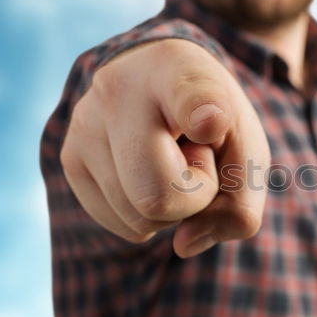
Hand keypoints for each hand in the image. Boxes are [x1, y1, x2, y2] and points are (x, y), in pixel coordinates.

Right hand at [60, 39, 270, 257]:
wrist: (158, 85)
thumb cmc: (213, 120)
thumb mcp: (247, 152)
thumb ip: (240, 204)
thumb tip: (182, 244)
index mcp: (180, 71)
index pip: (191, 98)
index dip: (201, 114)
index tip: (210, 122)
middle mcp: (120, 90)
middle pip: (158, 195)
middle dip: (194, 198)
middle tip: (197, 158)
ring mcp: (85, 123)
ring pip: (137, 216)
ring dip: (170, 206)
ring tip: (169, 159)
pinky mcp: (69, 156)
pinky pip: (120, 224)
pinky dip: (144, 213)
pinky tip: (145, 172)